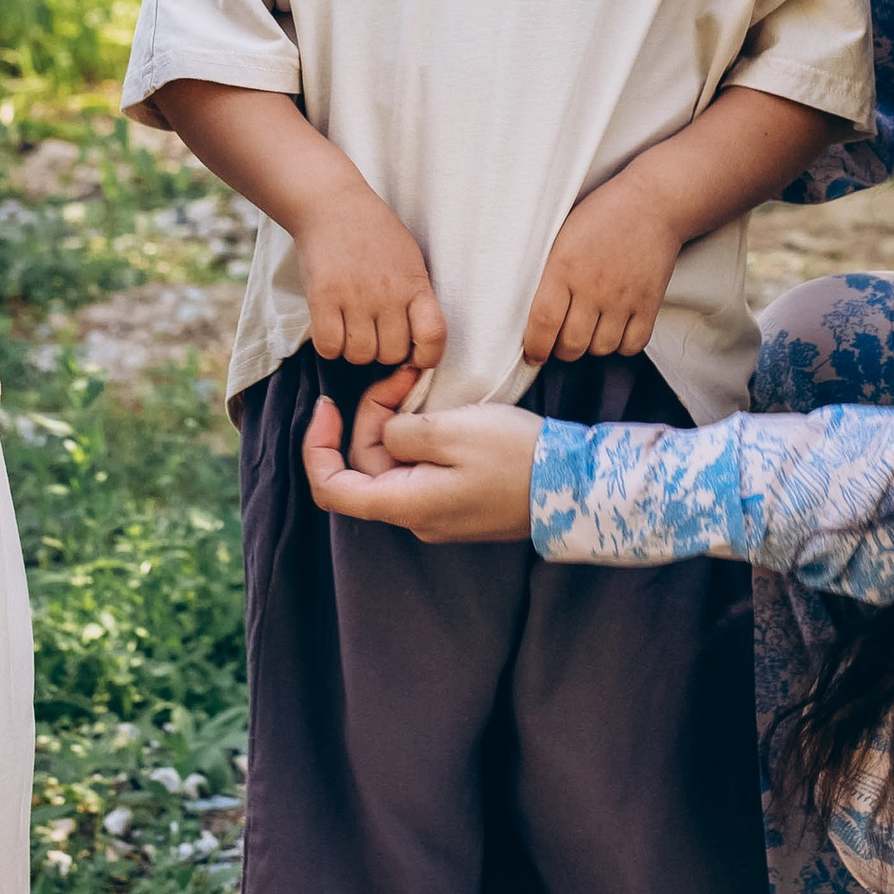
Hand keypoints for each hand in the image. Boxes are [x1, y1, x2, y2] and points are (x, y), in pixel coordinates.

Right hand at [290, 181, 446, 372]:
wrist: (332, 204)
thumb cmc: (373, 233)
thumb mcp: (409, 259)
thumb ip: (415, 296)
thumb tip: (418, 344)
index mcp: (415, 283)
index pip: (433, 336)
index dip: (427, 357)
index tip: (416, 356)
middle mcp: (388, 293)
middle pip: (392, 354)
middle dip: (383, 351)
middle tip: (373, 332)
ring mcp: (355, 296)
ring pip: (360, 355)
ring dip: (354, 349)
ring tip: (351, 327)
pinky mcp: (323, 298)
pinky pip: (329, 347)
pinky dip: (330, 346)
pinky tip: (332, 328)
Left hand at [303, 387, 540, 544]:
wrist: (576, 486)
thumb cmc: (515, 458)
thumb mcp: (450, 430)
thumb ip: (399, 432)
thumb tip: (386, 435)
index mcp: (404, 504)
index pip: (331, 488)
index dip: (317, 447)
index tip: (327, 408)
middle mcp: (414, 516)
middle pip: (366, 464)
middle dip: (373, 415)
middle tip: (405, 376)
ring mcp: (437, 512)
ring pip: (394, 463)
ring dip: (399, 422)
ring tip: (424, 386)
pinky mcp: (457, 502)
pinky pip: (421, 468)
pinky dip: (421, 436)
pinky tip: (442, 412)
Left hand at [520, 168, 683, 366]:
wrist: (652, 203)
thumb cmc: (602, 215)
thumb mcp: (561, 236)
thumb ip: (547, 272)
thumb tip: (528, 310)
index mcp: (564, 267)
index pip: (544, 321)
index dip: (536, 346)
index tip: (533, 354)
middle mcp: (593, 287)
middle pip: (571, 344)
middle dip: (562, 349)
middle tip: (562, 338)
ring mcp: (623, 298)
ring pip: (601, 348)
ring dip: (591, 345)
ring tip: (589, 328)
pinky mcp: (649, 303)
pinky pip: (632, 345)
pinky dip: (621, 345)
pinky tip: (615, 328)